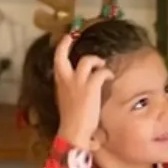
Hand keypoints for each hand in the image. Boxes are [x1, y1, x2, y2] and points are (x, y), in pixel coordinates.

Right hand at [53, 32, 113, 147]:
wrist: (74, 130)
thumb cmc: (72, 121)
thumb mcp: (67, 102)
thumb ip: (71, 92)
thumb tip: (78, 88)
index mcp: (59, 82)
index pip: (57, 59)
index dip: (62, 46)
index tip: (67, 38)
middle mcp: (66, 79)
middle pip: (63, 54)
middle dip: (68, 43)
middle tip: (76, 37)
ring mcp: (78, 82)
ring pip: (87, 60)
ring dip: (97, 61)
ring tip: (102, 66)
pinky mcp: (91, 86)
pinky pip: (101, 72)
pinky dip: (107, 73)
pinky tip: (110, 77)